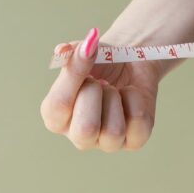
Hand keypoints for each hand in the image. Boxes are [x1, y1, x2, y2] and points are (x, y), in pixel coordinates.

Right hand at [40, 27, 162, 150]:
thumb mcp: (83, 53)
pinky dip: (137, 100)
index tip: (87, 52)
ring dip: (117, 99)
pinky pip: (138, 123)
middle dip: (96, 95)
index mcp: (55, 117)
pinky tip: (130, 95)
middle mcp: (77, 135)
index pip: (58, 105)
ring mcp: (106, 142)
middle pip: (86, 128)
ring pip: (113, 131)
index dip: (74, 76)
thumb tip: (62, 50)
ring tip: (114, 90)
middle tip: (100, 82)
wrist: (132, 63)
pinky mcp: (134, 141)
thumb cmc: (101, 63)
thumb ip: (70, 53)